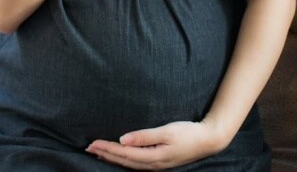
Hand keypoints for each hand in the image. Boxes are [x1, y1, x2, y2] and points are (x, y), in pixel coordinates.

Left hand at [85, 119, 230, 169]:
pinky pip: (136, 163)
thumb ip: (144, 136)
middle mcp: (152, 165)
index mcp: (153, 157)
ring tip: (98, 153)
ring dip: (112, 158)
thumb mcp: (166, 131)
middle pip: (123, 161)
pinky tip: (120, 156)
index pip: (123, 154)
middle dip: (105, 154)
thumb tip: (122, 140)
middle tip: (88, 148)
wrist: (208, 140)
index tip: (92, 143)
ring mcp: (156, 165)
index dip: (107, 149)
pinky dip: (123, 159)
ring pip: (128, 164)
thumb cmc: (188, 133)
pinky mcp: (160, 162)